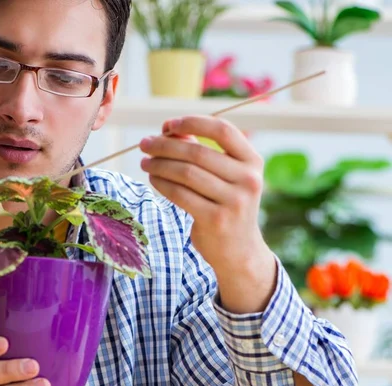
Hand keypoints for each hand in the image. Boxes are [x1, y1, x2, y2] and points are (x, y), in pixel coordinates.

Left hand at [139, 115, 275, 312]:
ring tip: (145, 162)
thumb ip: (202, 152)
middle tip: (145, 143)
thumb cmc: (226, 206)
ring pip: (186, 173)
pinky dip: (162, 184)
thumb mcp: (226, 177)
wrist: (239, 250)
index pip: (223, 130)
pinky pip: (180, 194)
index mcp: (253, 161)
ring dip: (159, 164)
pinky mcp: (215, 220)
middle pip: (197, 153)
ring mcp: (233, 201)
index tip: (168, 124)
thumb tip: (168, 129)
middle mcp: (248, 179)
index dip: (193, 122)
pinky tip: (153, 179)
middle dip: (166, 145)